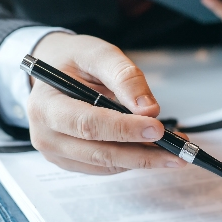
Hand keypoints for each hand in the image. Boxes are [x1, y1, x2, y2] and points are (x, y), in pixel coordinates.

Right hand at [26, 33, 186, 173]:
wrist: (54, 71)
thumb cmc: (74, 60)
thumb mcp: (98, 53)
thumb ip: (124, 76)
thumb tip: (148, 109)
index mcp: (45, 104)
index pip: (87, 124)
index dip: (123, 130)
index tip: (156, 128)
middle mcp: (45, 133)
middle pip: (98, 152)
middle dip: (141, 154)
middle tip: (177, 152)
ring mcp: (55, 152)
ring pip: (105, 164)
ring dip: (142, 159)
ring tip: (173, 150)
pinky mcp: (69, 161)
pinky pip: (105, 167)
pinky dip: (131, 160)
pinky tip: (153, 149)